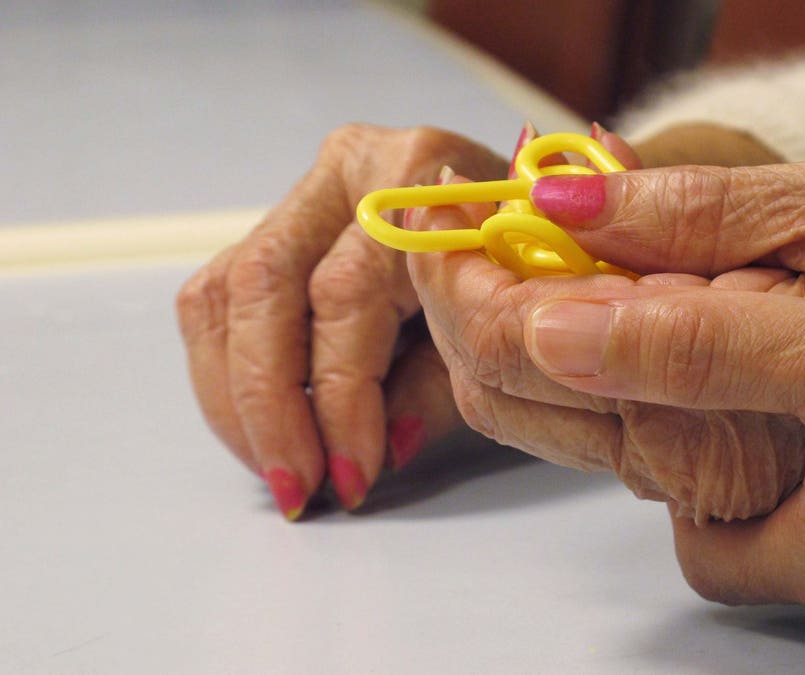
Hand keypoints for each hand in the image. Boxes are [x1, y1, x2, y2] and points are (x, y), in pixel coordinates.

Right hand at [176, 123, 506, 518]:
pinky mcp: (278, 225)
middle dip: (268, 404)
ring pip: (221, 294)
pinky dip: (230, 374)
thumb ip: (437, 388)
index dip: (339, 395)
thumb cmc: (523, 268)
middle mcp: (349, 167)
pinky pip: (219, 298)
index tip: (352, 473)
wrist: (530, 212)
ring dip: (234, 398)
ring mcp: (305, 191)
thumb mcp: (498, 329)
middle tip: (295, 485)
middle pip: (263, 286)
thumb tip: (380, 453)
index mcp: (414, 175)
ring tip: (275, 470)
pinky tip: (263, 431)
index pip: (345, 293)